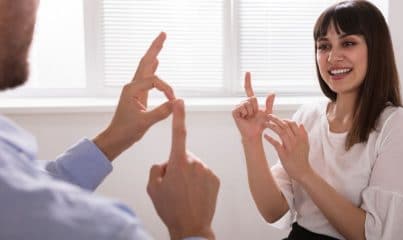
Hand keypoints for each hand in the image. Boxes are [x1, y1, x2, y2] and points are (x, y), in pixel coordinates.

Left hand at [93, 32, 174, 160]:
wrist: (115, 138)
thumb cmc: (125, 131)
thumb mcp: (144, 123)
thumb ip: (161, 112)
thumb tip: (176, 103)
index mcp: (132, 89)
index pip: (155, 81)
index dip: (167, 89)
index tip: (173, 101)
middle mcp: (132, 86)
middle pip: (146, 62)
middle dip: (155, 48)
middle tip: (163, 33)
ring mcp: (134, 90)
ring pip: (146, 68)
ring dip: (154, 54)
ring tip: (160, 43)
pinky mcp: (138, 95)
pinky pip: (147, 77)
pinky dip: (153, 67)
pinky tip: (156, 63)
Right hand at [147, 99, 219, 239]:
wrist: (191, 227)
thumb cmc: (170, 208)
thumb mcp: (152, 187)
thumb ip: (157, 168)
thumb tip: (166, 163)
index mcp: (178, 162)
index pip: (178, 133)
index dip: (179, 116)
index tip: (181, 102)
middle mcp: (195, 162)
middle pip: (182, 156)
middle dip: (177, 165)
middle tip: (174, 186)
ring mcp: (207, 170)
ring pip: (193, 166)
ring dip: (188, 174)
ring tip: (185, 193)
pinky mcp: (216, 178)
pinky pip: (203, 174)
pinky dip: (198, 181)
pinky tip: (195, 194)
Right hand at [232, 72, 274, 141]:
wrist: (254, 133)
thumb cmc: (260, 124)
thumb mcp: (267, 113)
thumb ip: (269, 103)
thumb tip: (272, 92)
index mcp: (250, 101)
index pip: (248, 88)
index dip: (248, 80)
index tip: (248, 72)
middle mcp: (243, 102)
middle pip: (252, 98)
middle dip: (255, 107)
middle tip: (253, 115)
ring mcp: (238, 107)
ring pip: (247, 103)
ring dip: (251, 111)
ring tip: (249, 117)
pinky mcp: (234, 112)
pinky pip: (241, 108)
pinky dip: (245, 113)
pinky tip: (244, 118)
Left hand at [264, 114, 312, 182]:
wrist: (302, 172)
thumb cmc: (302, 158)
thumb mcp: (306, 145)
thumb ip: (303, 134)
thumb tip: (300, 124)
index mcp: (301, 137)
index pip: (293, 123)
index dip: (284, 119)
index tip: (278, 119)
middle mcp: (296, 140)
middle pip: (285, 126)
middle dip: (275, 119)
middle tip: (268, 115)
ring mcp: (290, 147)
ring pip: (281, 132)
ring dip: (272, 126)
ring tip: (264, 123)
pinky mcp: (284, 154)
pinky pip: (276, 143)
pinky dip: (270, 139)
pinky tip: (265, 135)